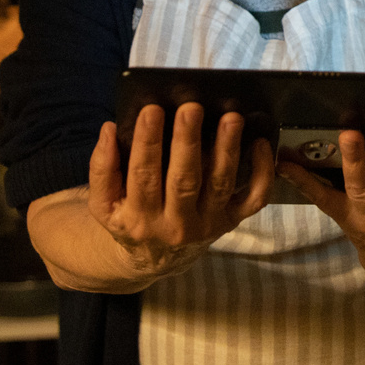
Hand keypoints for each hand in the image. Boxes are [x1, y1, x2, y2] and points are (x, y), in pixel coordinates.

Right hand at [86, 103, 274, 281]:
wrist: (156, 255)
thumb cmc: (130, 215)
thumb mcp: (103, 203)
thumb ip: (102, 168)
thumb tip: (109, 129)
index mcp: (139, 218)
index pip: (143, 176)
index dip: (147, 143)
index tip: (151, 110)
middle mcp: (176, 224)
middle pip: (184, 180)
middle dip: (187, 142)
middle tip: (192, 108)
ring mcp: (208, 223)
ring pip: (220, 185)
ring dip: (226, 150)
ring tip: (230, 118)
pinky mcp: (232, 220)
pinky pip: (254, 198)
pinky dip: (262, 173)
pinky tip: (260, 143)